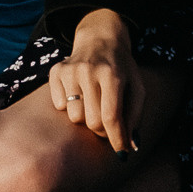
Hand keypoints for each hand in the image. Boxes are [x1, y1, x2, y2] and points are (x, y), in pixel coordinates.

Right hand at [47, 12, 146, 155]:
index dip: (117, 139)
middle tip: (109, 123)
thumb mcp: (137, 87)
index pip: (111, 117)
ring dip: (86, 117)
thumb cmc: (122, 68)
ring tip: (94, 102)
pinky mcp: (55, 71)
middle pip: (91, 121)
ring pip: (74, 116)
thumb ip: (135, 116)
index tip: (122, 153)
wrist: (100, 38)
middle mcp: (89, 71)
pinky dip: (69, 105)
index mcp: (112, 74)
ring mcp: (70, 70)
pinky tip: (79, 91)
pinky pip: (59, 105)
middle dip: (103, 130)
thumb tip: (130, 146)